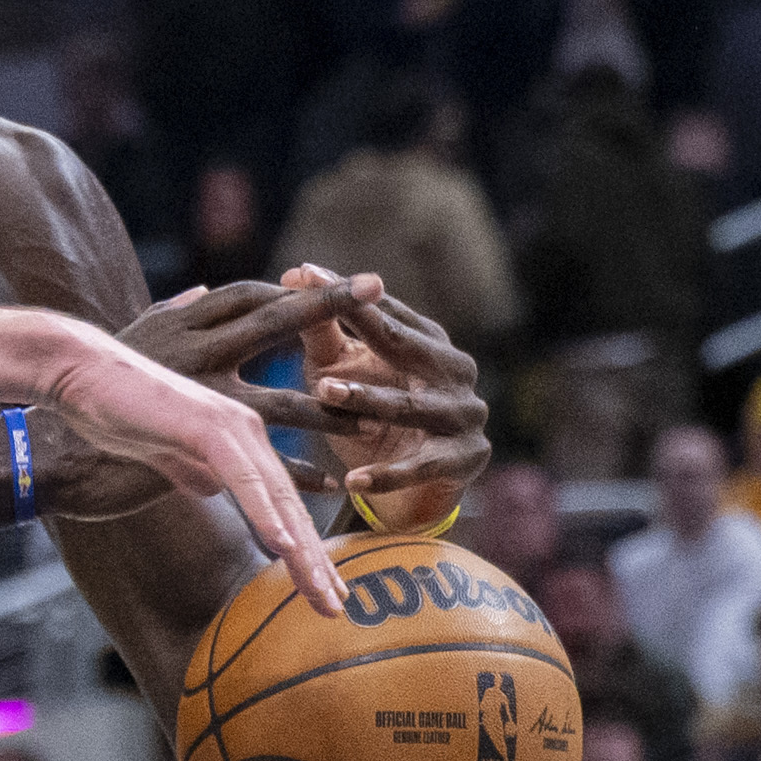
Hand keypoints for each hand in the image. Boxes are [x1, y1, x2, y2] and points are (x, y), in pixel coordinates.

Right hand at [44, 332, 344, 615]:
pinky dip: (265, 513)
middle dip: (315, 560)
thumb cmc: (116, 410)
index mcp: (239, 439)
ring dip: (302, 549)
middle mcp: (247, 432)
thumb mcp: (164, 453)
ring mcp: (231, 427)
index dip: (303, 549)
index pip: (280, 504)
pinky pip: (244, 479)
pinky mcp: (208, 427)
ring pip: (277, 497)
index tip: (320, 590)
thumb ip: (193, 469)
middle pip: (290, 506)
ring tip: (321, 591)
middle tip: (335, 605)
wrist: (81, 374)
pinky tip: (283, 546)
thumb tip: (213, 489)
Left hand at [277, 264, 488, 528]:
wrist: (414, 488)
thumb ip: (325, 334)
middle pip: (403, 346)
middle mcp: (454, 369)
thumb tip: (295, 279)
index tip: (299, 272)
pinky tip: (352, 480)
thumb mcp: (346, 373)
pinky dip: (386, 474)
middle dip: (359, 329)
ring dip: (366, 399)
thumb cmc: (373, 417)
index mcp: (428, 340)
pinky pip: (421, 467)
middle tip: (312, 315)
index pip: (384, 311)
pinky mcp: (466, 458)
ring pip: (409, 407)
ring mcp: (465, 414)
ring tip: (322, 391)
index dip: (342, 292)